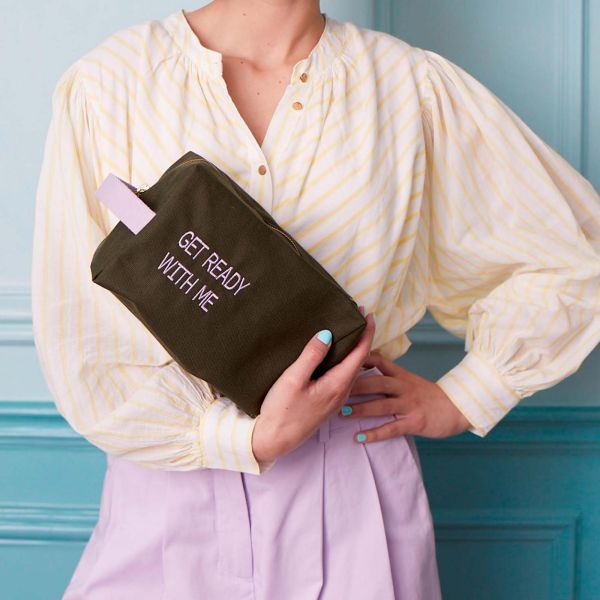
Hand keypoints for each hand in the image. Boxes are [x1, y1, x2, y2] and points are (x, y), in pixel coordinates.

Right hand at [252, 312, 376, 462]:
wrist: (275, 440)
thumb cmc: (281, 411)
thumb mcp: (293, 379)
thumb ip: (312, 355)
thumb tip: (328, 334)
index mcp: (337, 384)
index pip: (360, 353)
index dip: (366, 332)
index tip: (367, 313)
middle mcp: (342, 391)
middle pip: (359, 359)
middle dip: (361, 337)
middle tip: (356, 316)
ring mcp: (336, 398)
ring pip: (352, 368)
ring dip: (353, 349)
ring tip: (347, 330)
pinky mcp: (328, 401)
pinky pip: (343, 375)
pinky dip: (344, 360)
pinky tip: (334, 354)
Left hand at [341, 350, 471, 441]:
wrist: (457, 407)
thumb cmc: (427, 395)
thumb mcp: (408, 380)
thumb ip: (387, 376)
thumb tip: (360, 371)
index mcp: (400, 374)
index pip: (378, 360)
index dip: (360, 357)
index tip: (341, 357)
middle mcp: (403, 387)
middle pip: (376, 382)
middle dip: (354, 385)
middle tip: (333, 387)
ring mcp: (409, 404)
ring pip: (381, 405)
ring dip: (360, 409)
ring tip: (341, 413)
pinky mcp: (414, 422)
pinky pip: (392, 428)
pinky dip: (375, 433)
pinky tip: (359, 438)